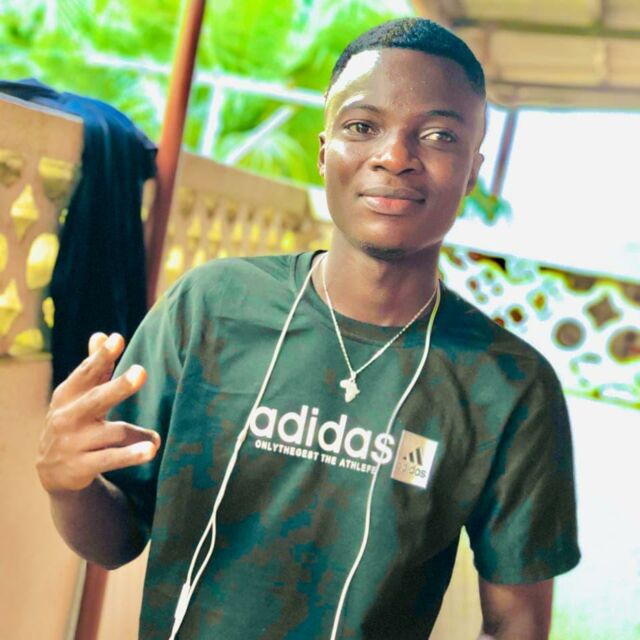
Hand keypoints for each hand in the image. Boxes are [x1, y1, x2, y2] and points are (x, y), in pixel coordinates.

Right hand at [37, 332, 160, 493]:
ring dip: (135, 434)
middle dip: (119, 386)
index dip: (101, 356)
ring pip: (113, 433)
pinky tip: (151, 450)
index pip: (86, 372)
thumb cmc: (73, 420)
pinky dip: (131, 455)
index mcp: (68, 395)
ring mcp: (74, 443)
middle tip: (141, 372)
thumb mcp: (77, 395)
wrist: (52, 470)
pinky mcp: (81, 466)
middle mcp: (68, 417)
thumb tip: (102, 334)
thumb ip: (93, 367)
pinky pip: (111, 458)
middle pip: (98, 399)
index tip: (117, 339)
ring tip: (156, 439)